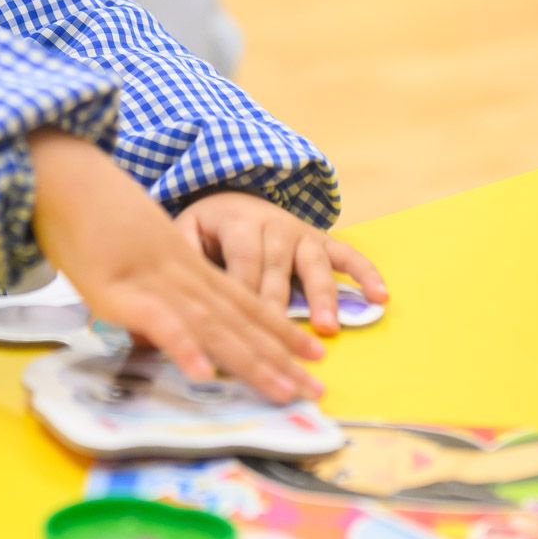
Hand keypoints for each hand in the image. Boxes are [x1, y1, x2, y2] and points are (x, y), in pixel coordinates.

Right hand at [27, 130, 324, 404]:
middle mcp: (181, 272)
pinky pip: (161, 323)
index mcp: (186, 261)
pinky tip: (206, 376)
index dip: (279, 328)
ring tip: (285, 391)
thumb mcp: (133, 246)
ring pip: (214, 326)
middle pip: (240, 319)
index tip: (312, 354)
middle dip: (281, 357)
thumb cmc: (90, 210)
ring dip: (251, 361)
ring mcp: (153, 281)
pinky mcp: (120, 291)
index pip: (244, 299)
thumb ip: (153, 280)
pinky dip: (185, 348)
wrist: (61, 174)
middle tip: (317, 392)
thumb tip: (159, 317)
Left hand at [176, 190, 386, 335]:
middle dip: (280, 309)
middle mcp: (275, 225)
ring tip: (328, 327)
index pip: (242, 265)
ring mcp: (303, 233)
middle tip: (282, 345)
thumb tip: (158, 306)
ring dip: (322, 296)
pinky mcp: (323, 240)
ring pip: (314, 266)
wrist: (234, 192)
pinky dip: (366, 274)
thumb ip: (178, 262)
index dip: (242, 297)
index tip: (241, 331)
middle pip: (277, 272)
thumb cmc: (209, 227)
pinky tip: (379, 298)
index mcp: (239, 223)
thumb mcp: (186, 233)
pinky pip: (349, 255)